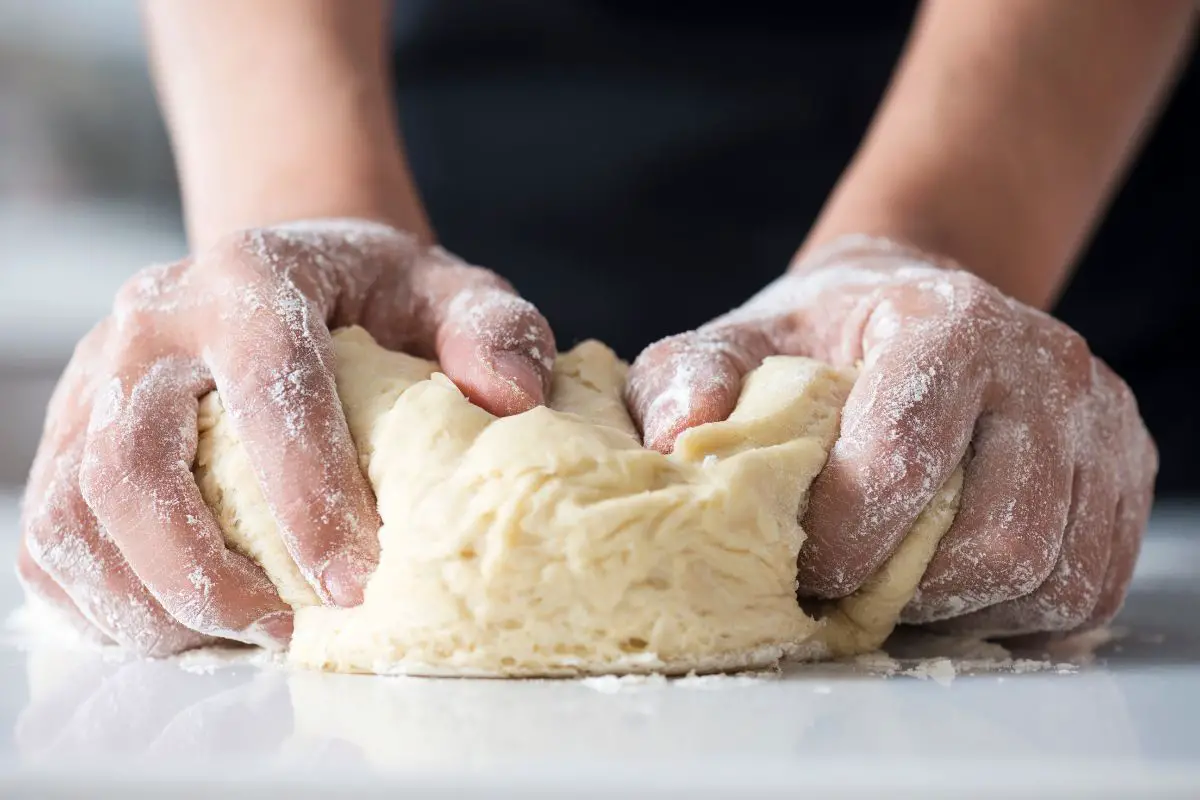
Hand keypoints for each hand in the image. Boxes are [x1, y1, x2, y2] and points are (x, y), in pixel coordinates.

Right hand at [17, 220, 554, 654]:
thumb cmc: (376, 298)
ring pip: (75, 510)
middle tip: (284, 631)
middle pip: (134, 463)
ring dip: (146, 600)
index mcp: (251, 279)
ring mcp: (95, 378)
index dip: (309, 495)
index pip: (269, 385)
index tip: (357, 584)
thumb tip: (512, 398)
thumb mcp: (449, 293)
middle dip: (203, 571)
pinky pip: (50, 533)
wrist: (286, 279)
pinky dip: (98, 599)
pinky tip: (174, 626)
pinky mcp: (70, 432)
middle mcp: (153, 323)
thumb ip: (493, 332)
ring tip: (235, 639)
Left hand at [627, 235, 1156, 635]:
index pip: (904, 454)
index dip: (843, 533)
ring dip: (957, 607)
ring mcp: (1098, 421)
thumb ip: (690, 375)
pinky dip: (1013, 612)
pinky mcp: (1124, 471)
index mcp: (945, 322)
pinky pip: (1086, 588)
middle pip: (993, 536)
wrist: (918, 307)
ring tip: (894, 584)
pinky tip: (950, 583)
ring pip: (1047, 575)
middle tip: (844, 585)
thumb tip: (676, 440)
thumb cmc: (823, 338)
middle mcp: (1042, 365)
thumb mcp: (744, 339)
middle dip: (903, 586)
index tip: (797, 557)